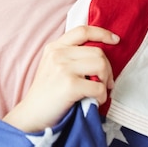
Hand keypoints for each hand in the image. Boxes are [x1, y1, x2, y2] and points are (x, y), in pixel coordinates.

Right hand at [3, 25, 118, 131]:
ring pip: (101, 65)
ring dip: (105, 81)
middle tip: (105, 83)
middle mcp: (58, 54)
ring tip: (98, 91)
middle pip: (97, 52)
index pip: (83, 30)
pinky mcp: (69, 85)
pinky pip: (99, 87)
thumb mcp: (53, 66)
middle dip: (107, 69)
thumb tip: (101, 56)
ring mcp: (62, 68)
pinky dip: (102, 97)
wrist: (32, 115)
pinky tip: (94, 102)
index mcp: (55, 47)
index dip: (102, 33)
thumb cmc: (47, 94)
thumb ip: (71, 56)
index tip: (115, 40)